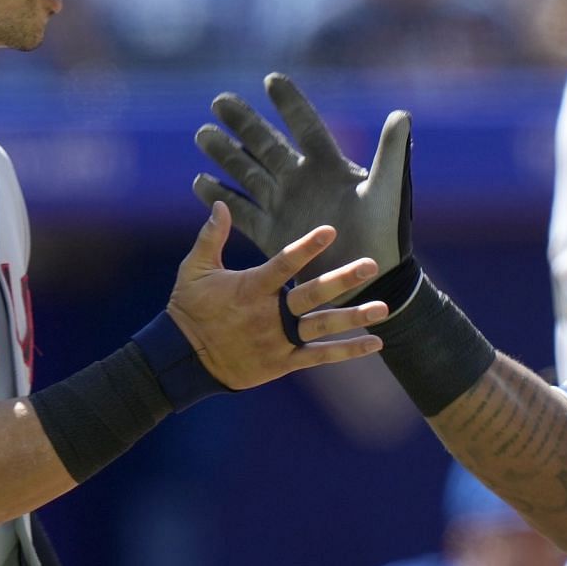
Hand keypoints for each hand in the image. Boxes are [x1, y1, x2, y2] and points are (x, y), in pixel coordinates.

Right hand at [168, 201, 385, 388]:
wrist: (182, 360)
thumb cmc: (189, 310)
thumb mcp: (194, 270)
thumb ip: (211, 237)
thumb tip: (220, 203)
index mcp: (251, 288)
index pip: (283, 263)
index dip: (306, 247)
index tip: (330, 230)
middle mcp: (269, 314)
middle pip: (312, 296)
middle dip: (342, 280)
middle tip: (371, 265)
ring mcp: (279, 340)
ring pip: (323, 327)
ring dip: (355, 317)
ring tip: (384, 306)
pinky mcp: (284, 362)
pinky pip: (320, 357)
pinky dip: (348, 351)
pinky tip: (375, 344)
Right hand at [194, 72, 411, 298]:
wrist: (370, 279)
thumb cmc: (386, 234)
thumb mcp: (389, 190)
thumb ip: (391, 153)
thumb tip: (401, 114)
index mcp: (329, 167)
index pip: (305, 126)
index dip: (289, 104)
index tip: (271, 79)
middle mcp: (302, 181)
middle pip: (266, 144)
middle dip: (243, 123)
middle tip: (219, 101)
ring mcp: (285, 206)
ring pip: (248, 172)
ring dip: (226, 154)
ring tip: (203, 134)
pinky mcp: (273, 233)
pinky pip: (242, 211)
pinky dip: (221, 198)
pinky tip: (200, 182)